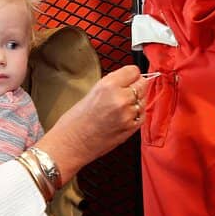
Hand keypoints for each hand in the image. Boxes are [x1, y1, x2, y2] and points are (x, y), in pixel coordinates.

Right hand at [34, 65, 149, 182]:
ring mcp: (128, 114)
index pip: (134, 71)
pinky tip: (121, 118)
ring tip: (118, 109)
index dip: (130, 76)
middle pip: (142, 84)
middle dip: (134, 87)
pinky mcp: (132, 128)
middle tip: (122, 94)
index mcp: (108, 85)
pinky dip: (135, 115)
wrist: (71, 144)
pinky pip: (142, 115)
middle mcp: (121, 98)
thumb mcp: (92, 92)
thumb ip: (113, 84)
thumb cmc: (76, 121)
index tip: (127, 79)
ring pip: (143, 100)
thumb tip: (129, 80)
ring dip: (135, 102)